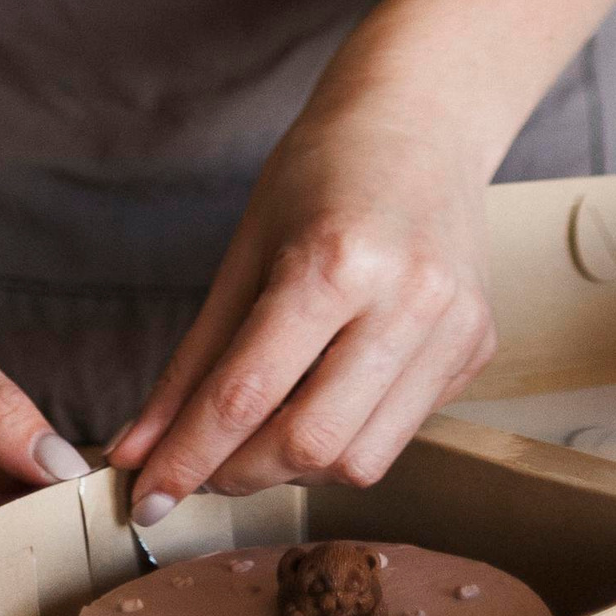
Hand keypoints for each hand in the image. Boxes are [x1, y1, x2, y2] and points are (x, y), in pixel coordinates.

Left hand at [106, 101, 498, 518]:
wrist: (423, 118)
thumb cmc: (324, 169)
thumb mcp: (246, 249)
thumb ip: (193, 361)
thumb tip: (136, 452)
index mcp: (336, 260)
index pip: (247, 394)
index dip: (187, 458)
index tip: (145, 497)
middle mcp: (407, 298)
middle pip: (309, 443)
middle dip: (239, 473)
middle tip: (201, 466)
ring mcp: (453, 327)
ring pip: (361, 459)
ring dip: (297, 466)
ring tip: (264, 430)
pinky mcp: (479, 347)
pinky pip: (402, 429)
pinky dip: (350, 432)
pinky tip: (331, 389)